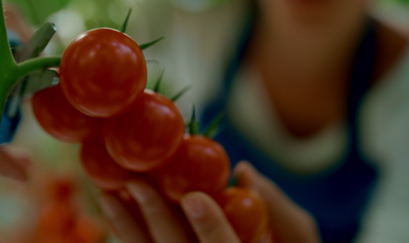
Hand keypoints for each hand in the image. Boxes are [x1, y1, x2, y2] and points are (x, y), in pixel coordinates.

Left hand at [99, 161, 320, 242]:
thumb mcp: (299, 238)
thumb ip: (279, 211)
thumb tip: (243, 172)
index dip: (211, 229)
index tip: (195, 198)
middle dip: (157, 219)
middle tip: (135, 182)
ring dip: (127, 228)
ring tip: (108, 194)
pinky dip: (127, 234)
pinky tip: (114, 210)